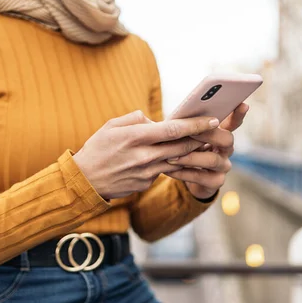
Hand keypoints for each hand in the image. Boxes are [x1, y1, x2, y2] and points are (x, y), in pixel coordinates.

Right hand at [72, 110, 219, 199]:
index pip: (172, 129)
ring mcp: (146, 172)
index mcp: (135, 137)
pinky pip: (164, 171)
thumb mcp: (111, 126)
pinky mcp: (146, 184)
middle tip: (217, 131)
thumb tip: (155, 120)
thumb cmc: (97, 149)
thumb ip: (135, 119)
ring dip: (192, 153)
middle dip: (201, 139)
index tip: (212, 120)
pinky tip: (179, 158)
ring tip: (205, 144)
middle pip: (181, 146)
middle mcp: (143, 156)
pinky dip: (172, 163)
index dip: (195, 125)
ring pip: (177, 161)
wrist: (84, 181)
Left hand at [165, 103, 249, 198]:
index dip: (238, 114)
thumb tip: (176, 116)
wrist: (184, 176)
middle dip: (208, 134)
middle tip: (190, 131)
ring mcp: (223, 166)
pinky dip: (183, 173)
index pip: (233, 122)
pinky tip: (168, 170)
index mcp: (220, 134)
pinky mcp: (216, 182)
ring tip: (170, 156)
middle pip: (227, 139)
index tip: (243, 105)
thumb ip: (186, 125)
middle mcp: (226, 149)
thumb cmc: (183, 148)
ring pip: (212, 160)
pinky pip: (200, 176)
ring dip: (190, 157)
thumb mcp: (185, 135)